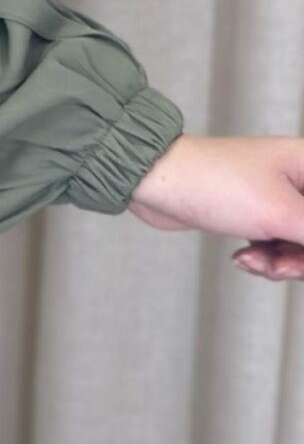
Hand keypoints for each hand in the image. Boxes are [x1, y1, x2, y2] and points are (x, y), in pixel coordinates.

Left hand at [126, 133, 303, 279]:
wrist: (154, 181)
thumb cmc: (214, 182)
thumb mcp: (282, 215)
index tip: (298, 250)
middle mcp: (300, 178)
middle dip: (302, 259)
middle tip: (280, 265)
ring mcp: (279, 197)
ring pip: (302, 246)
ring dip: (282, 263)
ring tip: (254, 260)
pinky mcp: (257, 214)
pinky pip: (279, 247)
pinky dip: (265, 259)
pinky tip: (242, 257)